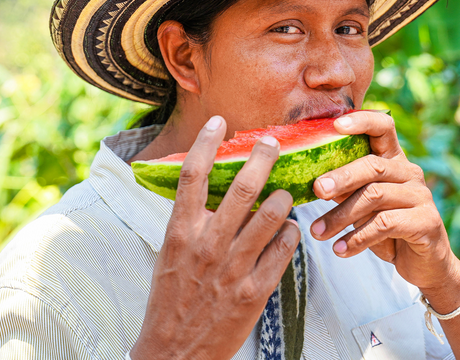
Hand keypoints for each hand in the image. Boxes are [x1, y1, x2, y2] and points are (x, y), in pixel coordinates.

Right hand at [130, 116, 300, 359]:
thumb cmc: (171, 299)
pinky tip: (288, 231)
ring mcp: (233, 268)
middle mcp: (206, 245)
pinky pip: (282, 251)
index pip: (192, 176)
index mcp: (180, 232)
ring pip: (270, 216)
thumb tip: (215, 188)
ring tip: (287, 192)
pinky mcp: (255, 291)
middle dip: (262, 159)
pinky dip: (289, 235)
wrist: (174, 352)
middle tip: (273, 143)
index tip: (218, 122)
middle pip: (240, 188)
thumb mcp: (170, 253)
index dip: (205, 143)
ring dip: (283, 198)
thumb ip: (191, 221)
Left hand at [309, 110, 459, 294]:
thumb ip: (343, 188)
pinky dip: (357, 238)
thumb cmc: (387, 229)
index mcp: (393, 160)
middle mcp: (410, 172)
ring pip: (375, 196)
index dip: (361, 121)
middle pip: (372, 165)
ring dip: (341, 216)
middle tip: (316, 190)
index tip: (335, 125)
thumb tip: (308, 179)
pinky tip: (340, 249)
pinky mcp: (426, 222)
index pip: (383, 126)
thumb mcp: (361, 205)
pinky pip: (386, 224)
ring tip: (317, 232)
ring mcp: (421, 196)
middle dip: (341, 177)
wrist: (424, 264)